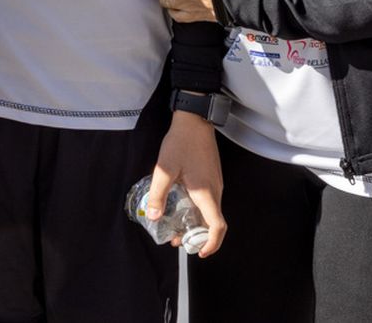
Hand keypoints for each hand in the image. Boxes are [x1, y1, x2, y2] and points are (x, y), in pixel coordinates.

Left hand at [147, 111, 226, 256]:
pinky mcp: (213, 176)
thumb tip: (153, 216)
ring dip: (197, 222)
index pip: (218, 226)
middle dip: (198, 236)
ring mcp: (216, 182)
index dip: (212, 243)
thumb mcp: (164, 169)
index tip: (199, 252)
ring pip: (212, 211)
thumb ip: (158, 194)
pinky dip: (199, 210)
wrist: (195, 120)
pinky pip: (210, 200)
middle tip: (178, 239)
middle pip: (214, 222)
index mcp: (206, 193)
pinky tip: (182, 204)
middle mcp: (216, 190)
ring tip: (176, 224)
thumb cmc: (181, 143)